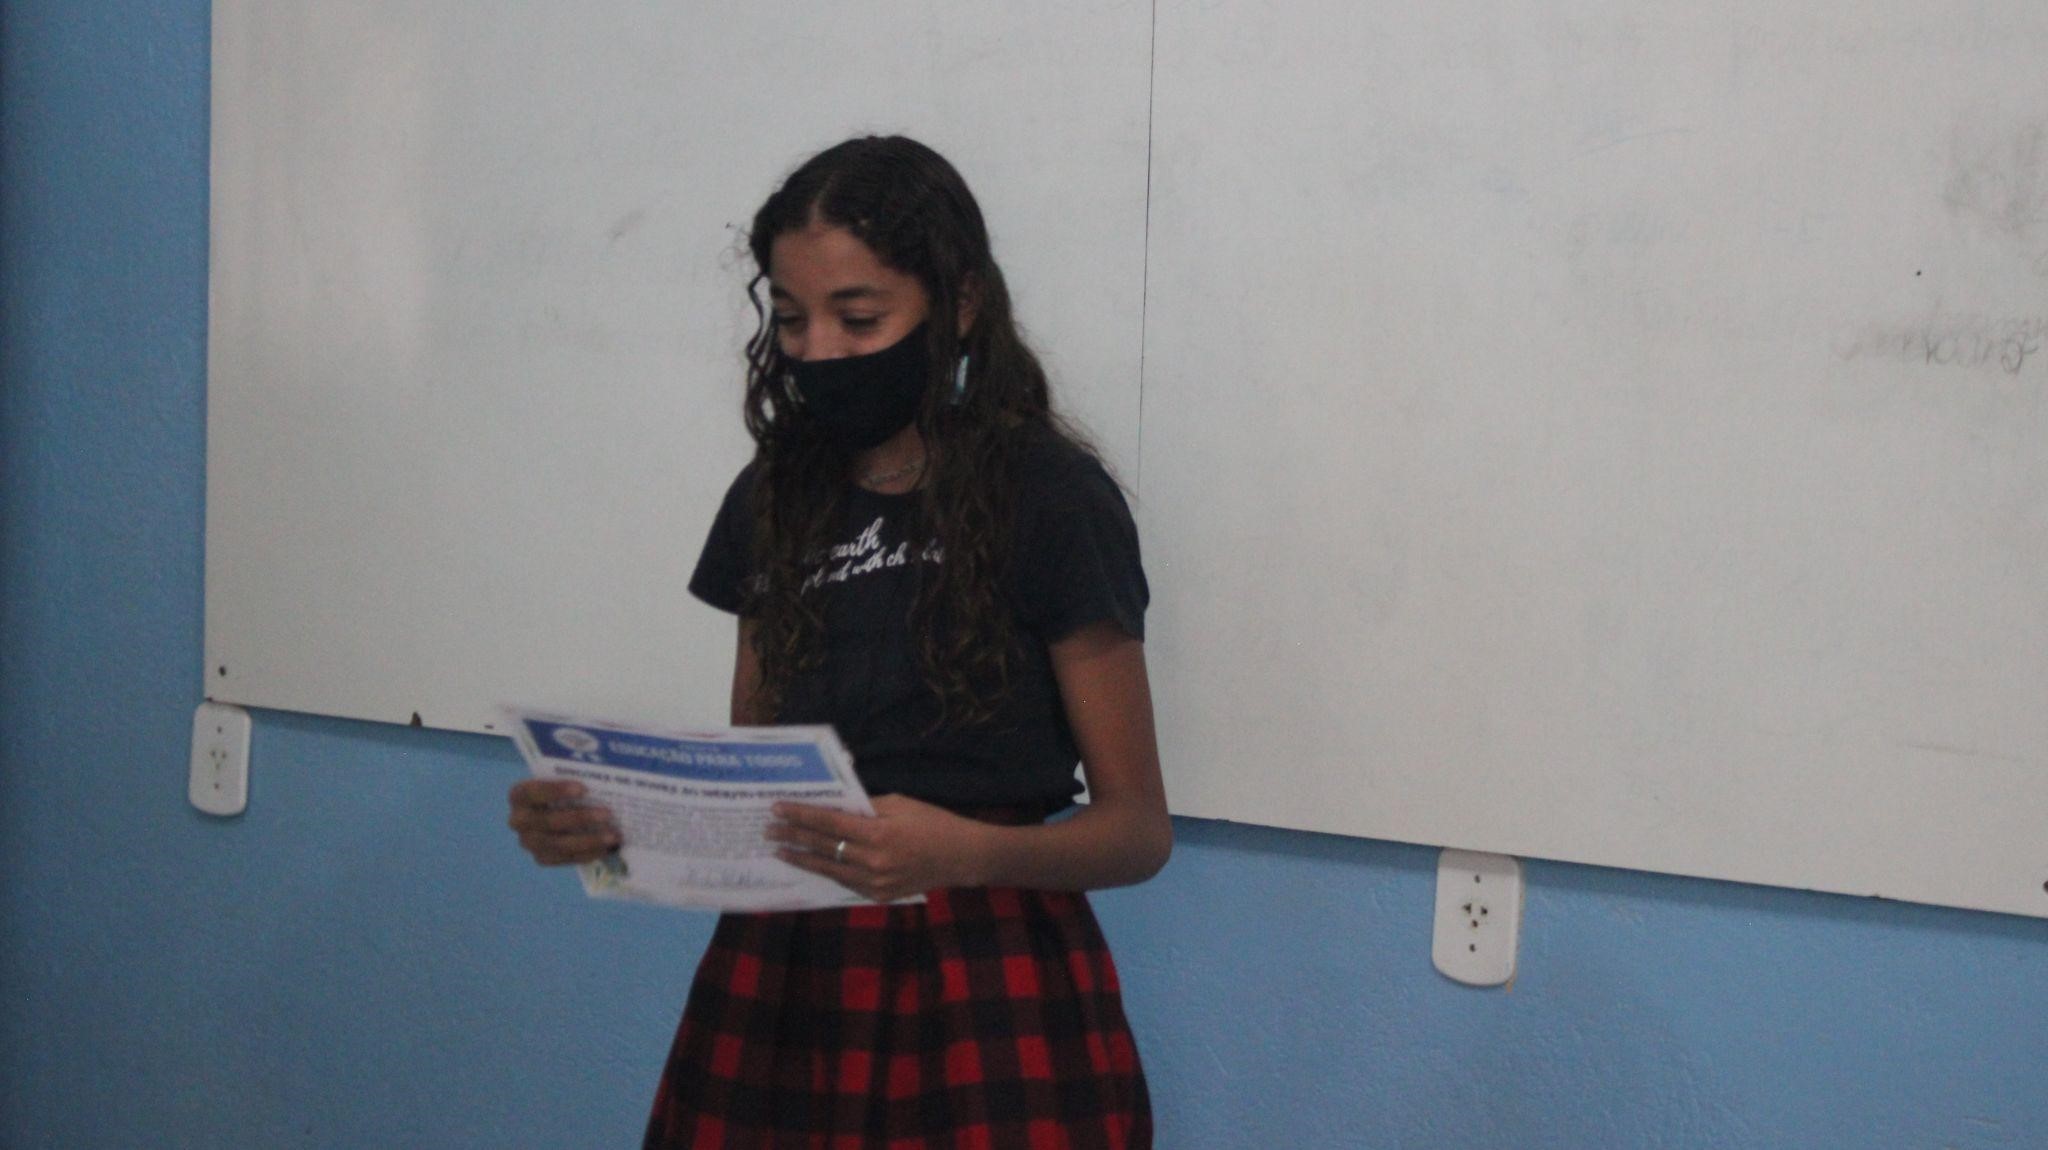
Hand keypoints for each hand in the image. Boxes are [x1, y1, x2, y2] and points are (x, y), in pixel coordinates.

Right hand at [507, 779, 619, 865]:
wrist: (552, 810)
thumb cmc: (561, 790)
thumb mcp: (562, 780)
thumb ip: (574, 778)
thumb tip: (603, 776)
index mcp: (519, 795)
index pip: (533, 792)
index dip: (556, 790)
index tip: (583, 788)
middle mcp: (518, 820)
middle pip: (548, 821)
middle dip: (580, 818)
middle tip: (607, 814)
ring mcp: (528, 842)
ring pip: (558, 844)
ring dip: (588, 840)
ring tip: (612, 836)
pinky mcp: (541, 858)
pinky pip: (564, 858)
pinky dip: (586, 854)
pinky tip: (605, 849)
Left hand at [766, 794, 989, 902]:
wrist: (961, 857)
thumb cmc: (933, 823)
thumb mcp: (899, 804)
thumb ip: (864, 808)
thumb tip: (833, 807)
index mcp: (878, 833)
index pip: (828, 822)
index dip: (800, 815)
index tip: (777, 808)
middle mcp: (873, 861)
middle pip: (823, 846)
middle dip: (793, 836)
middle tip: (769, 830)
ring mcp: (875, 882)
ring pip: (829, 869)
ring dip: (802, 858)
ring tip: (780, 850)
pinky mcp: (879, 895)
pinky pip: (845, 882)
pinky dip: (826, 871)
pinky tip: (811, 864)